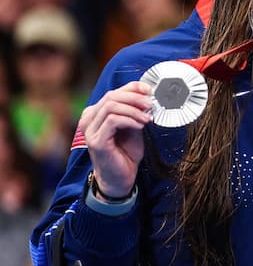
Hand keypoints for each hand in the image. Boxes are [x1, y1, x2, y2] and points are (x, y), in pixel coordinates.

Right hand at [78, 81, 152, 197]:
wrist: (121, 177)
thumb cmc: (126, 152)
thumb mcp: (134, 125)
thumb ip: (135, 110)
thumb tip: (147, 93)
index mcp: (96, 113)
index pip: (114, 91)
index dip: (133, 88)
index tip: (150, 91)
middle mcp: (89, 119)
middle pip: (111, 96)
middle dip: (135, 97)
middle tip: (151, 105)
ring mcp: (90, 130)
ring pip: (111, 106)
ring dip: (134, 110)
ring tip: (147, 118)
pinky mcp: (96, 140)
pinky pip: (112, 120)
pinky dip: (130, 120)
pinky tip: (140, 126)